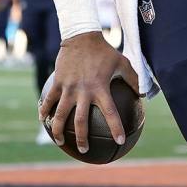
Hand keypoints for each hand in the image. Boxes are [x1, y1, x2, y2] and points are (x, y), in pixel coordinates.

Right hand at [38, 32, 138, 154]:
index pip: (111, 113)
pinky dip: (45, 111)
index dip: (116, 128)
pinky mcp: (58, 82)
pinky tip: (43, 119)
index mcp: (101, 88)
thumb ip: (133, 79)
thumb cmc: (104, 51)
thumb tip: (143, 94)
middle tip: (84, 150)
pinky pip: (49, 100)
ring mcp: (69, 87)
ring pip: (60, 115)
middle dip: (82, 139)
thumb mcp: (122, 62)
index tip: (120, 141)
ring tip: (60, 141)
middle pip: (80, 121)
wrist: (81, 36)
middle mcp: (84, 91)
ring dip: (58, 131)